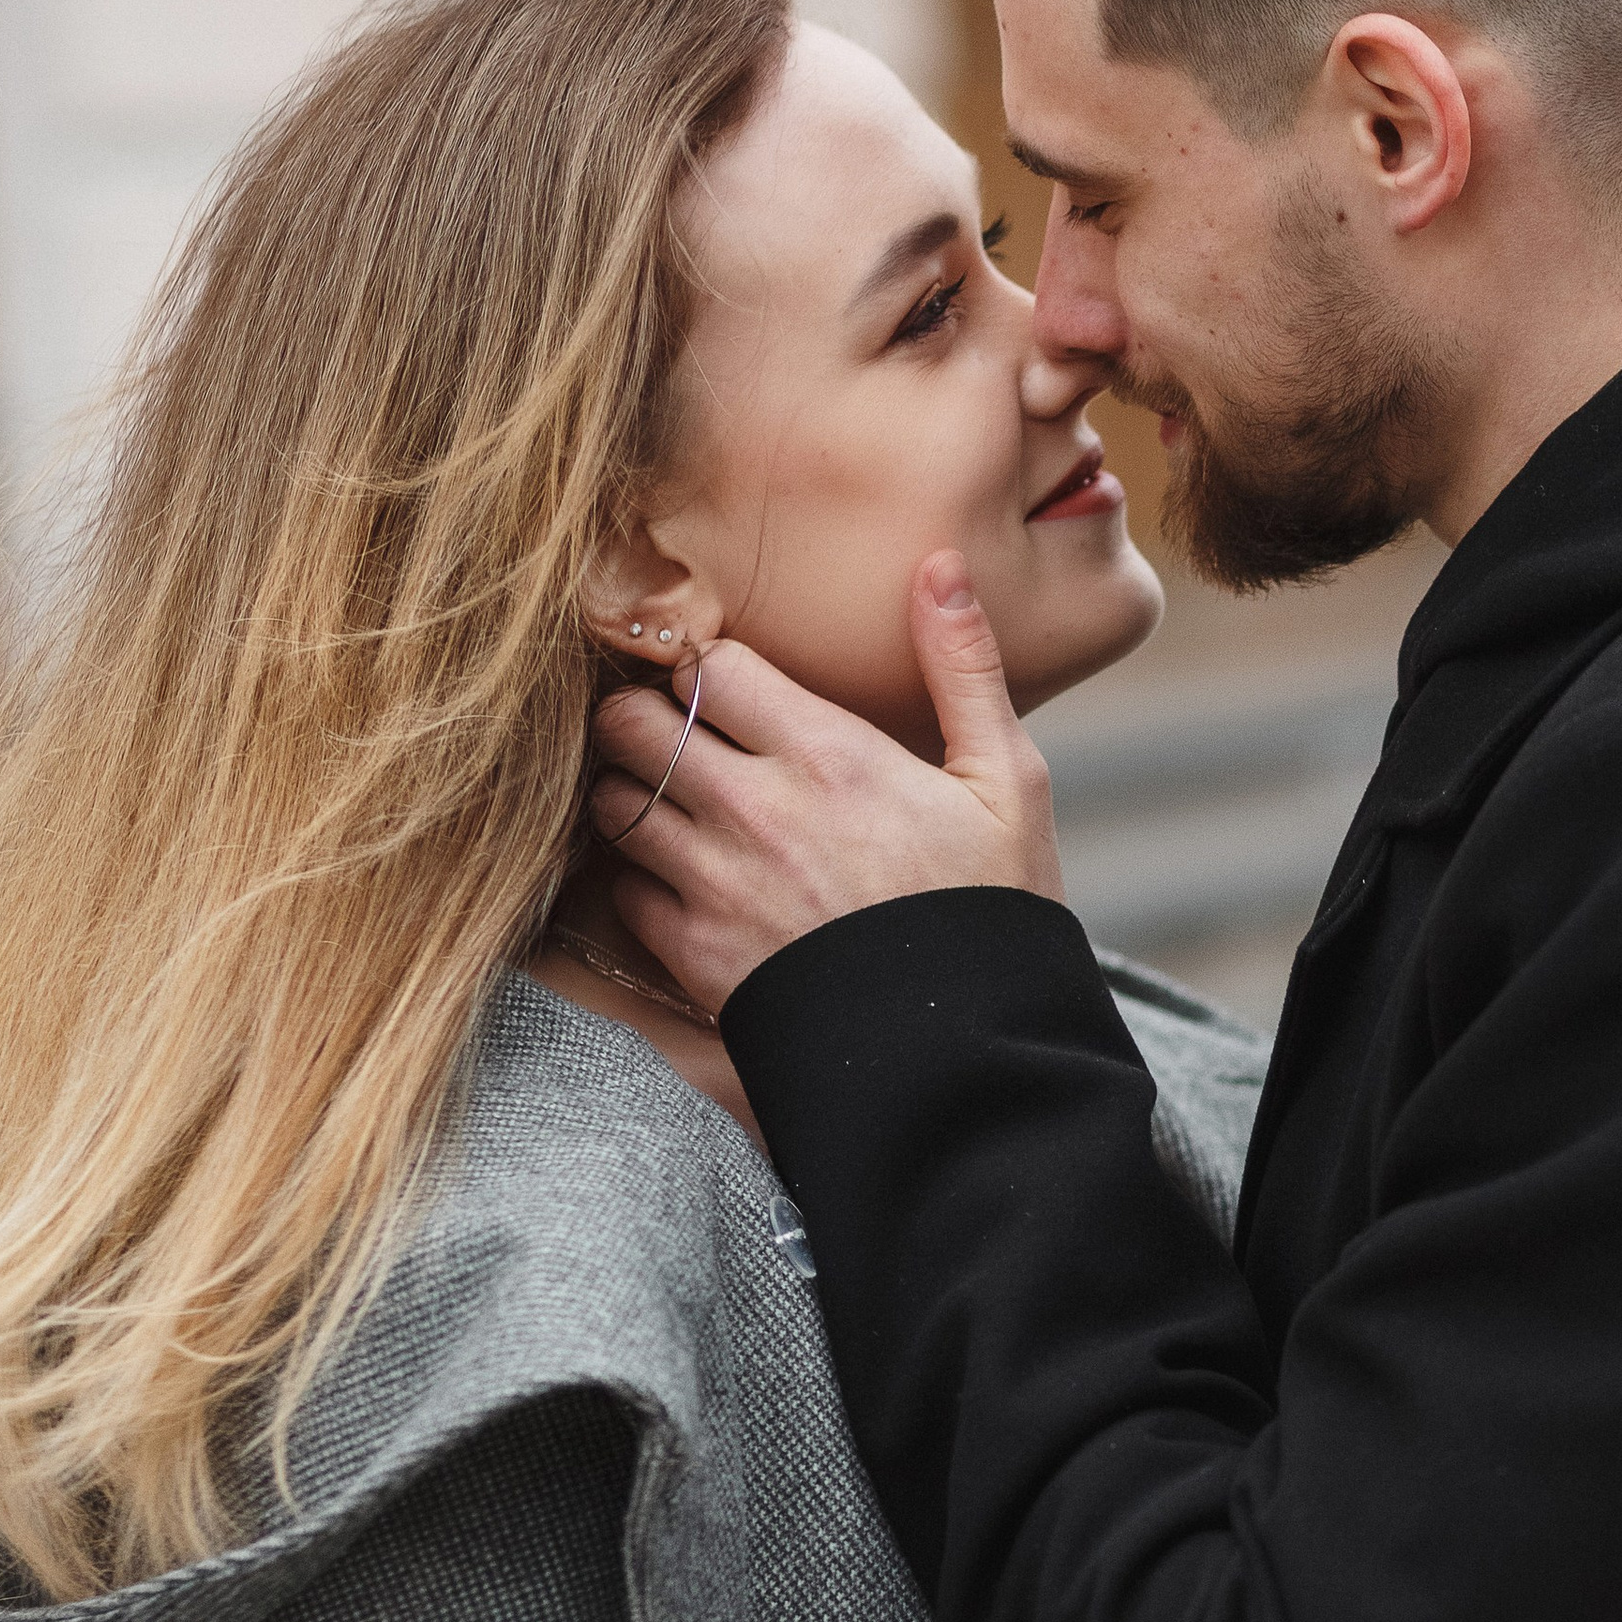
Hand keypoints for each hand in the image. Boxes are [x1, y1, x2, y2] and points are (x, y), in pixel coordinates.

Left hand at [588, 554, 1064, 1015]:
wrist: (966, 1056)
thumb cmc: (993, 913)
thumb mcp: (1008, 781)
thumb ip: (964, 667)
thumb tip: (938, 565)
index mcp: (829, 754)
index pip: (711, 665)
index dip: (713, 669)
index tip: (730, 689)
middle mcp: (756, 810)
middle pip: (635, 721)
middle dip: (647, 716)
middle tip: (678, 735)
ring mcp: (716, 883)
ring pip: (613, 800)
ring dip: (631, 792)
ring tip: (673, 804)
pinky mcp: (695, 954)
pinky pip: (624, 888)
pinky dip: (639, 876)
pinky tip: (682, 879)